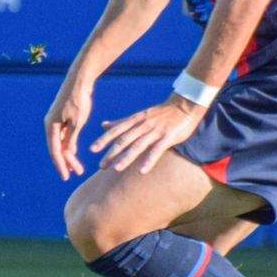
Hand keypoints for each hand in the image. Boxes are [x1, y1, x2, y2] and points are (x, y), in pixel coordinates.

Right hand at [44, 76, 94, 180]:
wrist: (79, 81)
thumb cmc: (78, 100)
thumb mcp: (77, 122)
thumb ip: (71, 138)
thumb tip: (68, 153)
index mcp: (51, 126)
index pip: (55, 151)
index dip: (61, 165)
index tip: (66, 177)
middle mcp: (51, 124)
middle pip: (57, 148)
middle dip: (66, 162)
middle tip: (76, 173)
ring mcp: (56, 121)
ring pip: (60, 143)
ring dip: (68, 155)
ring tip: (77, 168)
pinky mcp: (62, 118)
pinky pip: (63, 136)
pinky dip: (69, 145)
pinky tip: (74, 153)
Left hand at [91, 94, 206, 174]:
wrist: (185, 104)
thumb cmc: (161, 112)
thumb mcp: (138, 115)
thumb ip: (121, 122)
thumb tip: (102, 125)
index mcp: (135, 120)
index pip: (116, 131)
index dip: (104, 140)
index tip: (92, 150)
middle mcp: (143, 125)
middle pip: (124, 140)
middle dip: (111, 153)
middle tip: (101, 165)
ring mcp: (155, 131)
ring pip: (138, 145)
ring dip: (127, 158)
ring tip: (117, 169)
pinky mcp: (168, 137)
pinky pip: (157, 150)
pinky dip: (149, 160)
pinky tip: (142, 171)